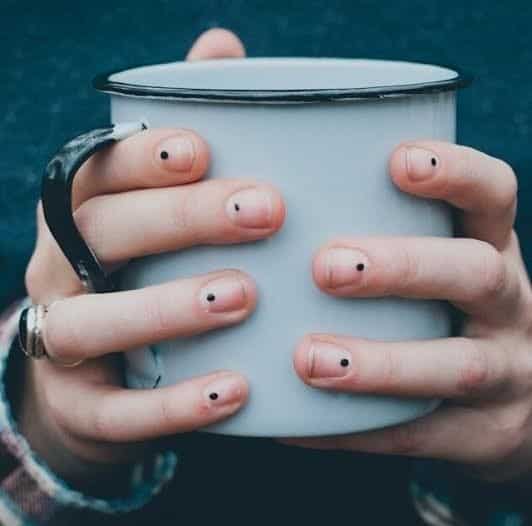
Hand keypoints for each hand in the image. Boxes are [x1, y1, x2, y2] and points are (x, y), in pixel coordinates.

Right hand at [19, 29, 284, 488]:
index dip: (143, 156)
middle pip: (102, 234)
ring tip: (243, 296)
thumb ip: (187, 134)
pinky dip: (172, 403)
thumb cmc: (144, 270)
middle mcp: (61, 270)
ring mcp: (63, 342)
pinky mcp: (82, 406)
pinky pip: (117, 410)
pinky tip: (235, 390)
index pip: (100, 173)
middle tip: (264, 212)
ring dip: (167, 307)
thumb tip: (221, 47)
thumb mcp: (159, 203)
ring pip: (94, 321)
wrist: (100, 372)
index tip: (203, 147)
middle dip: (179, 220)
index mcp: (83, 216)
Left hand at [284, 141, 531, 482]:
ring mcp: (505, 372)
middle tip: (326, 267)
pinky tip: (297, 425)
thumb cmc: (443, 307)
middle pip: (475, 274)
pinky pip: (420, 435)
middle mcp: (509, 305)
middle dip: (403, 267)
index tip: (398, 160)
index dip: (456, 173)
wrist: (508, 398)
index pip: (494, 195)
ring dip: (380, 362)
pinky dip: (355, 430)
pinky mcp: (484, 434)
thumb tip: (268, 201)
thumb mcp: (438, 258)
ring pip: (456, 365)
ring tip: (309, 360)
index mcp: (491, 249)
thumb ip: (383, 230)